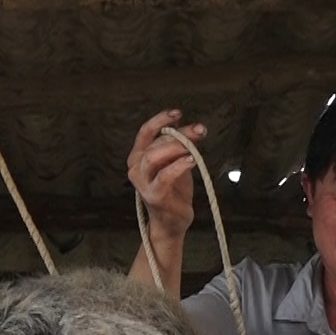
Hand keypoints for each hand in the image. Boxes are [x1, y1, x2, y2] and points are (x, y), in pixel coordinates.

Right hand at [126, 109, 207, 238]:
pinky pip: (164, 176)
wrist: (172, 221)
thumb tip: (181, 121)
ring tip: (194, 146)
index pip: (146, 132)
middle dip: (179, 134)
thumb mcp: (175, 161)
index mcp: (138, 156)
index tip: (178, 113)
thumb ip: (176, 143)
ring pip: (154, 157)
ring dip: (176, 148)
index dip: (161, 120)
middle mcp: (136, 168)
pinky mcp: (153, 195)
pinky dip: (179, 166)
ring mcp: (143, 183)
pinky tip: (191, 160)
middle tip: (200, 130)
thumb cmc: (174, 190)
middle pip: (155, 143)